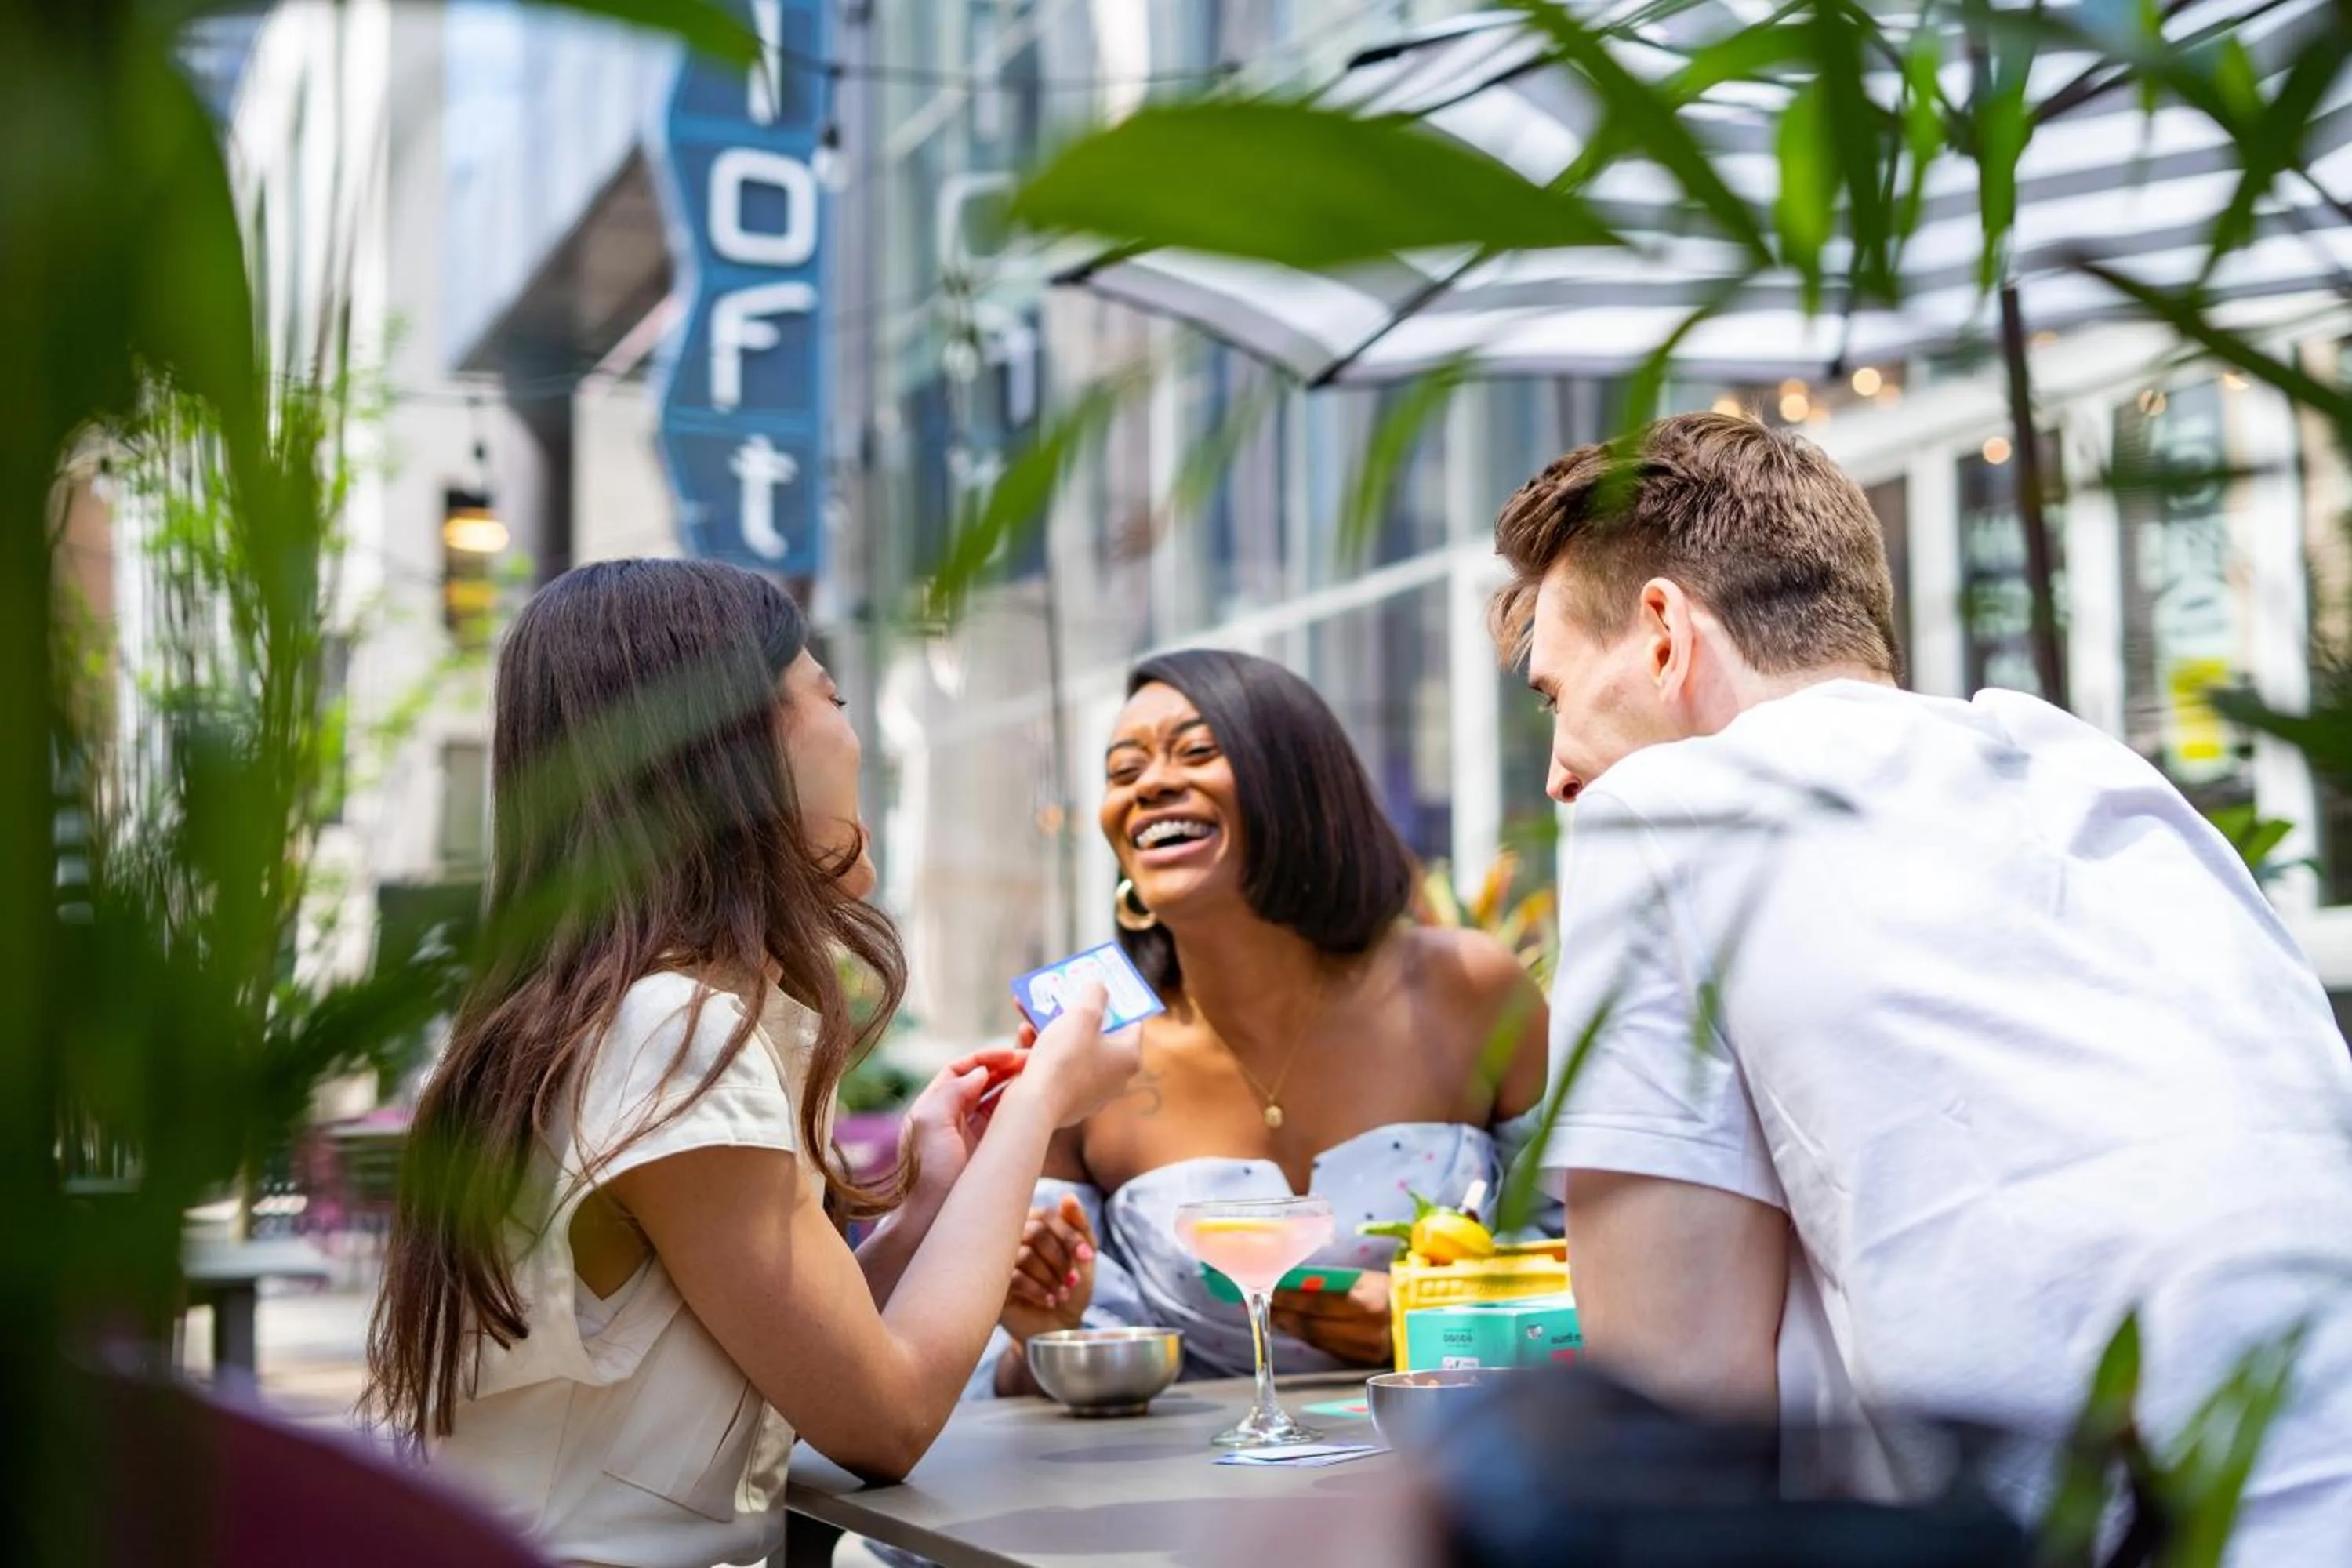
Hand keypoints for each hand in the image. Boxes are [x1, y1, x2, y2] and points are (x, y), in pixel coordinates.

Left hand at [897, 1047, 1027, 1201]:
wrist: (931, 1219)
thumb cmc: (927, 1173)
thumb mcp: (931, 1124)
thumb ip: (952, 1092)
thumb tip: (979, 1072)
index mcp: (933, 1105)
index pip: (960, 1070)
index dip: (984, 1057)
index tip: (1009, 1054)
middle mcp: (950, 1116)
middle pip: (979, 1081)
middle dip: (1004, 1067)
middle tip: (1031, 1060)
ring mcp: (968, 1133)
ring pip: (993, 1098)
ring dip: (1013, 1084)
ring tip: (1036, 1075)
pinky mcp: (984, 1150)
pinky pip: (1002, 1121)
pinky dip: (1016, 1107)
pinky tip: (1032, 1100)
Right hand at [998, 1193, 1096, 1343]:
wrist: (1056, 1329)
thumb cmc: (1070, 1289)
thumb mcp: (1084, 1259)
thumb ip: (1080, 1227)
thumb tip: (1068, 1197)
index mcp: (1034, 1224)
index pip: (1048, 1215)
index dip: (1070, 1235)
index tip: (1087, 1257)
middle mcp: (1012, 1237)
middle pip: (1036, 1232)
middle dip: (1060, 1259)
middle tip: (1072, 1281)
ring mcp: (999, 1260)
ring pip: (1025, 1255)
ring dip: (1050, 1277)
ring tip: (1061, 1295)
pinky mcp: (992, 1284)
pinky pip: (1014, 1277)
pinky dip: (1037, 1290)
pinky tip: (1047, 1300)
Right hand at [1005, 983, 1139, 1126]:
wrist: (1034, 1105)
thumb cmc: (1064, 1058)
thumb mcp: (1083, 1014)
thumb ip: (1095, 993)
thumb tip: (1099, 986)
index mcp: (1129, 1057)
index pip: (1130, 1021)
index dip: (1113, 1000)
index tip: (1096, 985)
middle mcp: (1114, 1077)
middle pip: (1097, 1033)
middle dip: (1073, 1010)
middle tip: (1059, 992)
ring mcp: (1090, 1091)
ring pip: (1072, 1048)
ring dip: (1050, 1026)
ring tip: (1029, 1007)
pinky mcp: (1066, 1100)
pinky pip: (1057, 1066)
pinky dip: (1042, 1048)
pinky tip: (1023, 1033)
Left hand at [1270, 1270, 1393, 1366]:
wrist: (1423, 1320)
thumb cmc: (1391, 1291)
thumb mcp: (1366, 1280)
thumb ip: (1334, 1284)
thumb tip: (1297, 1283)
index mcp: (1368, 1303)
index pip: (1318, 1302)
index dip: (1291, 1298)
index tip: (1271, 1291)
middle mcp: (1365, 1330)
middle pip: (1313, 1324)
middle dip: (1285, 1314)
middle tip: (1266, 1305)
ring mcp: (1364, 1348)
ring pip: (1317, 1338)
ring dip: (1292, 1327)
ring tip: (1275, 1315)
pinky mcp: (1362, 1360)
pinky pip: (1328, 1347)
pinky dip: (1309, 1337)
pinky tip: (1296, 1328)